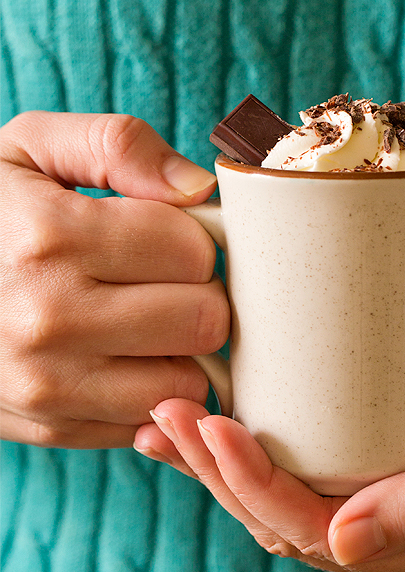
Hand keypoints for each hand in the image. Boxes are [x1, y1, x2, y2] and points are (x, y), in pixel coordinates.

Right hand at [0, 111, 228, 448]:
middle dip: (198, 292)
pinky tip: (119, 353)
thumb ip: (120, 145)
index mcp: (49, 236)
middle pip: (203, 320)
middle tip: (163, 277)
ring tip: (143, 315)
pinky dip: (149, 389)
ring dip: (180, 349)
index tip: (165, 232)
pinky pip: (149, 420)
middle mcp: (45, 318)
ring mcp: (45, 384)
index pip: (194, 250)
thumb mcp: (35, 147)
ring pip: (187, 382)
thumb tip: (198, 189)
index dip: (193, 236)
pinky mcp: (49, 426)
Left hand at [139, 337, 404, 571]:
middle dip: (217, 473)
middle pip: (279, 519)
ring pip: (278, 500)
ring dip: (219, 465)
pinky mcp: (372, 463)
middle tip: (171, 414)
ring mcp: (378, 501)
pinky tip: (211, 418)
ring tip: (169, 419)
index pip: (311, 531)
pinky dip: (247, 449)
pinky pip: (297, 470)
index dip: (254, 485)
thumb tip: (344, 545)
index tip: (214, 424)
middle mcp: (388, 532)